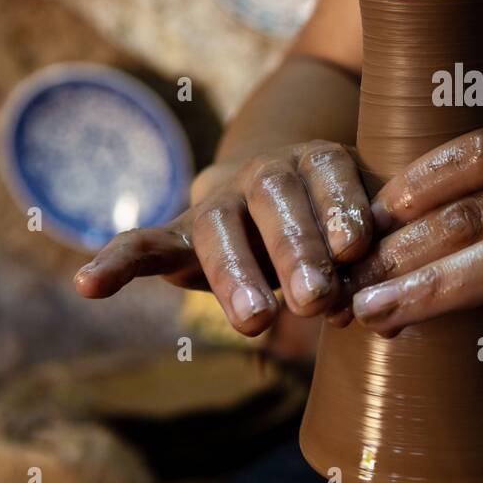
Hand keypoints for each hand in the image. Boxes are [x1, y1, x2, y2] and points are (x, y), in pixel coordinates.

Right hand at [74, 141, 375, 335]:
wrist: (274, 188)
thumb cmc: (331, 220)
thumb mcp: (357, 229)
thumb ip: (370, 265)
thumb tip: (392, 322)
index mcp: (318, 161)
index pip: (330, 176)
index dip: (343, 209)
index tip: (355, 248)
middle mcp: (267, 172)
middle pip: (276, 202)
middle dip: (297, 250)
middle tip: (316, 299)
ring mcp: (219, 200)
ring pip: (220, 228)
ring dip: (236, 274)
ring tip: (258, 322)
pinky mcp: (180, 231)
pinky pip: (145, 241)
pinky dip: (118, 260)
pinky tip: (89, 283)